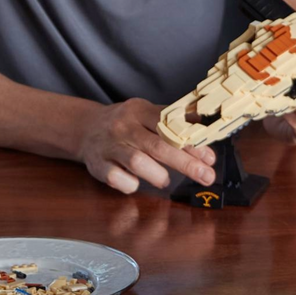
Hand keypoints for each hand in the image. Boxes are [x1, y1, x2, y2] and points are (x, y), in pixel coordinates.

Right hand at [78, 97, 217, 193]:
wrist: (86, 128)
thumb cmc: (126, 124)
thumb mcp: (147, 113)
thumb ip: (174, 121)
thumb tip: (205, 127)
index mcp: (139, 110)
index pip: (170, 125)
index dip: (192, 143)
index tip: (210, 158)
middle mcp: (123, 126)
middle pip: (158, 145)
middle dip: (186, 163)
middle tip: (206, 176)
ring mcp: (109, 146)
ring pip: (137, 162)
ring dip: (158, 174)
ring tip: (165, 180)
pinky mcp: (97, 165)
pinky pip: (116, 178)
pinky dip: (130, 184)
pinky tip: (136, 183)